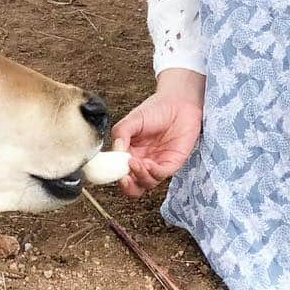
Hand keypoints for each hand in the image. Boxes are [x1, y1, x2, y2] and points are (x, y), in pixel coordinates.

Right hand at [111, 80, 202, 197]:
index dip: (114, 175)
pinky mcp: (171, 164)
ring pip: (146, 182)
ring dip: (139, 177)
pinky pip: (161, 175)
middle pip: (132, 184)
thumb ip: (121, 132)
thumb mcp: (133, 118)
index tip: (110, 171)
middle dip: (127, 186)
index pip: (118, 170)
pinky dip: (152, 172)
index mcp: (129, 151)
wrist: (179, 103)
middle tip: (124, 179)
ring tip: (135, 164)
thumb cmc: (156, 109)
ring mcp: (156, 164)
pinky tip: (148, 163)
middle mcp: (142, 160)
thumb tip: (115, 148)